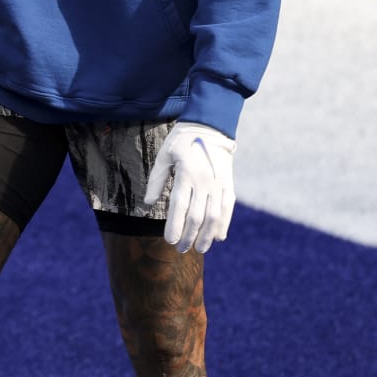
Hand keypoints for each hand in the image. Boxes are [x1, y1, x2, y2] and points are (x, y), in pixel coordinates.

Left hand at [147, 121, 235, 253]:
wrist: (211, 126)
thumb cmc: (182, 141)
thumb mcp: (164, 156)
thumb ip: (156, 180)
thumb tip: (147, 203)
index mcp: (186, 174)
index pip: (179, 207)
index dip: (174, 226)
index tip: (169, 240)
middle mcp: (204, 182)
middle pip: (196, 217)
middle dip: (188, 236)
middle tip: (181, 249)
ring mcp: (219, 184)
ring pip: (214, 217)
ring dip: (206, 236)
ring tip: (199, 249)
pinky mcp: (229, 184)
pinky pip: (227, 209)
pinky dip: (223, 224)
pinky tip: (217, 237)